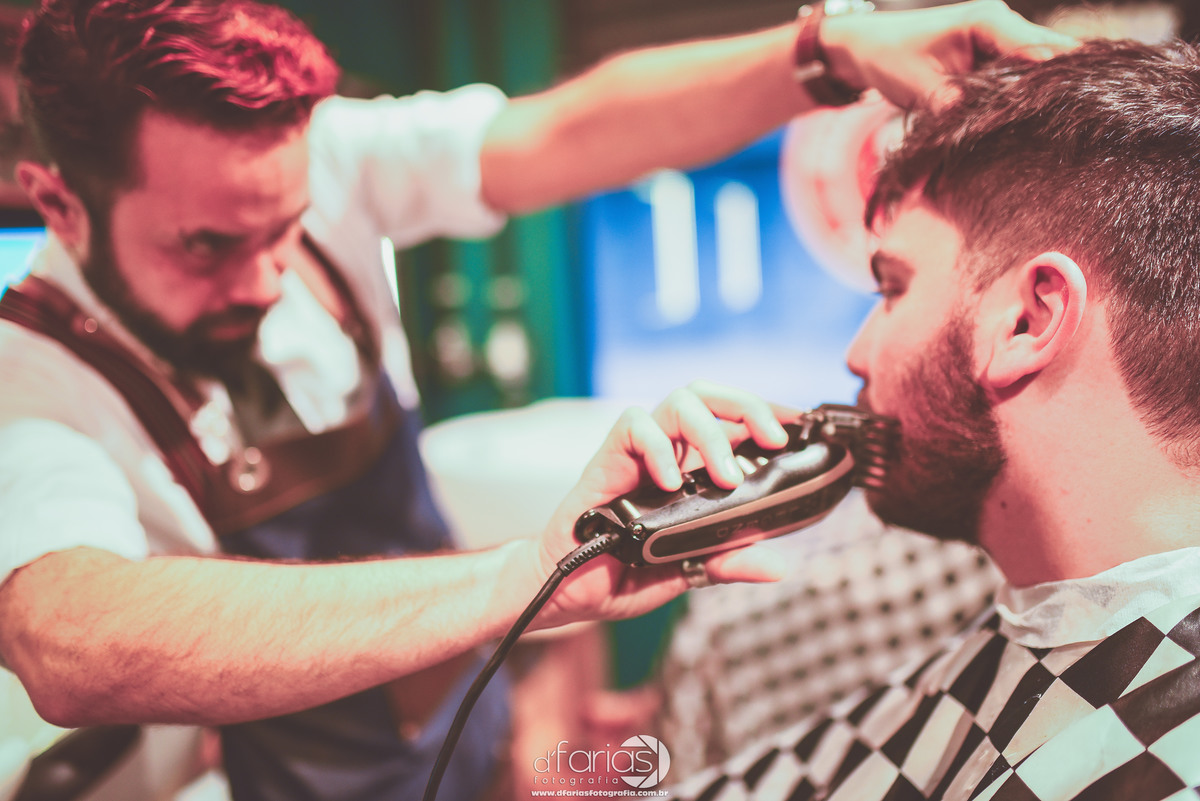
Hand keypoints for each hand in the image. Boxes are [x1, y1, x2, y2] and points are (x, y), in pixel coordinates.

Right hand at [532, 382, 797, 627]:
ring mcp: (637, 454)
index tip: (799, 427)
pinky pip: (633, 426)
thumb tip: (776, 565)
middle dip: (747, 406)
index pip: (731, 420)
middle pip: (709, 395)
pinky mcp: (606, 460)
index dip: (765, 412)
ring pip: (678, 402)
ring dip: (710, 432)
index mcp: (691, 469)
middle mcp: (667, 452)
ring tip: (725, 476)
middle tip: (772, 440)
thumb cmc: (621, 574)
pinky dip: (658, 447)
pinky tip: (671, 482)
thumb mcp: (686, 572)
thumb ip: (726, 561)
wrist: (568, 591)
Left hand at [822, 0, 1077, 108]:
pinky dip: (1023, 97)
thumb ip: (952, 106)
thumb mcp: (919, 86)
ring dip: (1042, 95)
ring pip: (1037, 67)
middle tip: (1071, 126)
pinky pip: (1019, 75)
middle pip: (1049, 56)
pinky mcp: (992, 56)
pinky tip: (1031, 122)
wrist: (866, 47)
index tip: (1069, 113)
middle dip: (1057, 89)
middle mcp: (1001, 24)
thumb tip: (981, 133)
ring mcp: (1000, 39)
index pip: (1039, 50)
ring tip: (1057, 128)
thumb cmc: (888, 57)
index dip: (1056, 82)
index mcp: (988, 20)